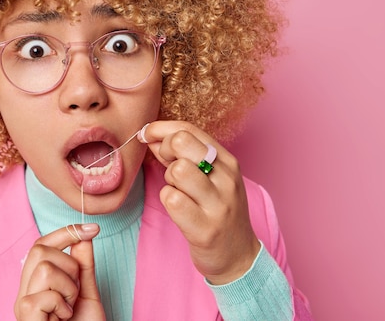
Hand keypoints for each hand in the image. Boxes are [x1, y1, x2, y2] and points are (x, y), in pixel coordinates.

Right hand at [15, 223, 105, 320]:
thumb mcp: (87, 292)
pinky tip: (63, 318)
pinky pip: (45, 296)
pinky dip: (62, 306)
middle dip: (69, 266)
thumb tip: (84, 235)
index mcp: (35, 283)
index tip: (92, 229)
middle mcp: (25, 291)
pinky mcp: (25, 316)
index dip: (65, 233)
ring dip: (68, 288)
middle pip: (39, 250)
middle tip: (75, 292)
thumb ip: (83, 266)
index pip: (41, 245)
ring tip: (70, 307)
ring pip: (44, 269)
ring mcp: (22, 304)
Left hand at [139, 121, 260, 284]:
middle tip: (167, 167)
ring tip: (178, 191)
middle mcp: (227, 179)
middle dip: (164, 151)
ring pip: (177, 170)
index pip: (189, 129)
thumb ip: (179, 155)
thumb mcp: (208, 177)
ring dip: (168, 180)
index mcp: (227, 161)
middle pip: (181, 142)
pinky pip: (172, 199)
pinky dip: (168, 201)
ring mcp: (218, 204)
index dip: (160, 129)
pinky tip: (178, 208)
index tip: (146, 135)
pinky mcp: (205, 229)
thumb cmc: (216, 211)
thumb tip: (150, 135)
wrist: (238, 255)